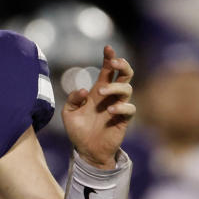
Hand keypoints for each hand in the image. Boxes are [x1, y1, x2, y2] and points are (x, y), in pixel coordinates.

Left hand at [62, 45, 134, 167]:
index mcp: (98, 90)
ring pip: (127, 89)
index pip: (108, 70)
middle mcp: (111, 96)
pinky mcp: (123, 120)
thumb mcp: (68, 113)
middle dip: (122, 65)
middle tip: (113, 63)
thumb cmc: (78, 130)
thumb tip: (84, 90)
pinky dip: (121, 107)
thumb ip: (73, 99)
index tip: (107, 48)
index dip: (109, 58)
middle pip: (124, 74)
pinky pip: (130, 109)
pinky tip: (110, 111)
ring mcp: (118, 107)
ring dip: (115, 87)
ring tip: (101, 93)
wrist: (86, 150)